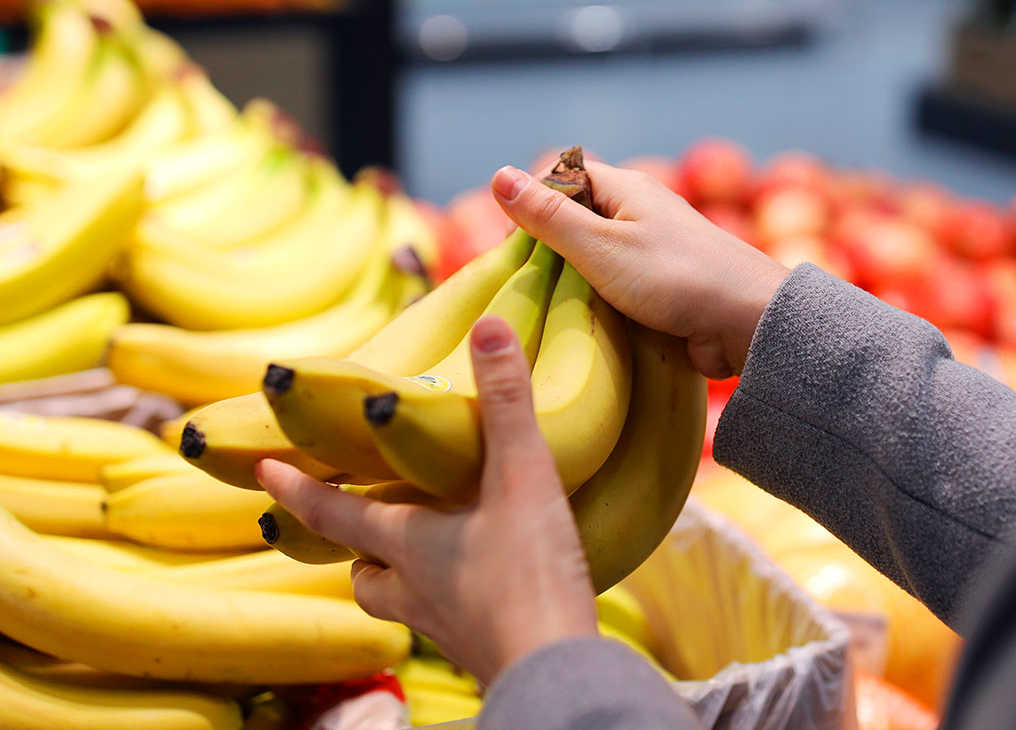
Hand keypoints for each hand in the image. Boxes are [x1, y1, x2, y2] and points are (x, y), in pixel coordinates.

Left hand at [256, 317, 598, 685]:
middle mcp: (415, 588)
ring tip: (418, 557)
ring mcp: (444, 625)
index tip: (261, 472)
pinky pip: (444, 623)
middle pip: (360, 571)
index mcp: (409, 543)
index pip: (333, 513)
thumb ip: (507, 401)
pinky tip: (480, 588)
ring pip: (396, 602)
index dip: (296, 490)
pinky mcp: (478, 648)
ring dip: (394, 578)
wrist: (554, 669)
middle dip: (351, 546)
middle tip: (354, 525)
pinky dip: (447, 602)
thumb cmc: (530, 574)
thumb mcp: (522, 476)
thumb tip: (489, 325)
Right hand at [491, 161, 789, 378]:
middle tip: (530, 285)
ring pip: (595, 257)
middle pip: (576, 218)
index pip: (562, 176)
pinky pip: (617, 286)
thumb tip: (498, 175)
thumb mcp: (599, 246)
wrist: (748, 322)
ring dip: (573, 280)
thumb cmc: (675, 278)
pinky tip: (585, 324)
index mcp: (626, 188)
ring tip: (552, 308)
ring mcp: (653, 250)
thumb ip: (549, 216)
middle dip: (549, 247)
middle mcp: (639, 213)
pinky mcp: (663, 287)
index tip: (515, 246)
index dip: (532, 203)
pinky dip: (599, 301)